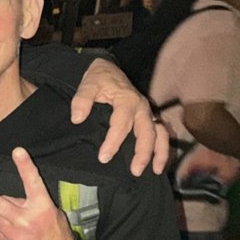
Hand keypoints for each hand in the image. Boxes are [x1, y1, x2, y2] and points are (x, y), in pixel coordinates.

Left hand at [0, 148, 73, 239]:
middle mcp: (25, 220)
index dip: (25, 166)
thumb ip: (35, 203)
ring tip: (16, 221)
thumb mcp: (54, 214)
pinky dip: (2, 227)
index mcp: (41, 208)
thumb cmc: (57, 236)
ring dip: (2, 214)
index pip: (33, 182)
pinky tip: (15, 233)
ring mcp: (13, 234)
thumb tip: (17, 197)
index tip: (17, 151)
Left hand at [71, 57, 168, 176]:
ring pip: (160, 133)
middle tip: (135, 171)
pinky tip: (157, 163)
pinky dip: (162, 148)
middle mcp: (141, 107)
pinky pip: (160, 133)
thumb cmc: (98, 78)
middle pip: (147, 132)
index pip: (122, 124)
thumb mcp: (88, 84)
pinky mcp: (148, 117)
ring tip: (155, 171)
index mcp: (127, 100)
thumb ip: (82, 100)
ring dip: (159, 152)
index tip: (103, 157)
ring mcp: (147, 112)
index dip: (113, 142)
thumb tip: (77, 118)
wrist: (107, 68)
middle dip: (143, 153)